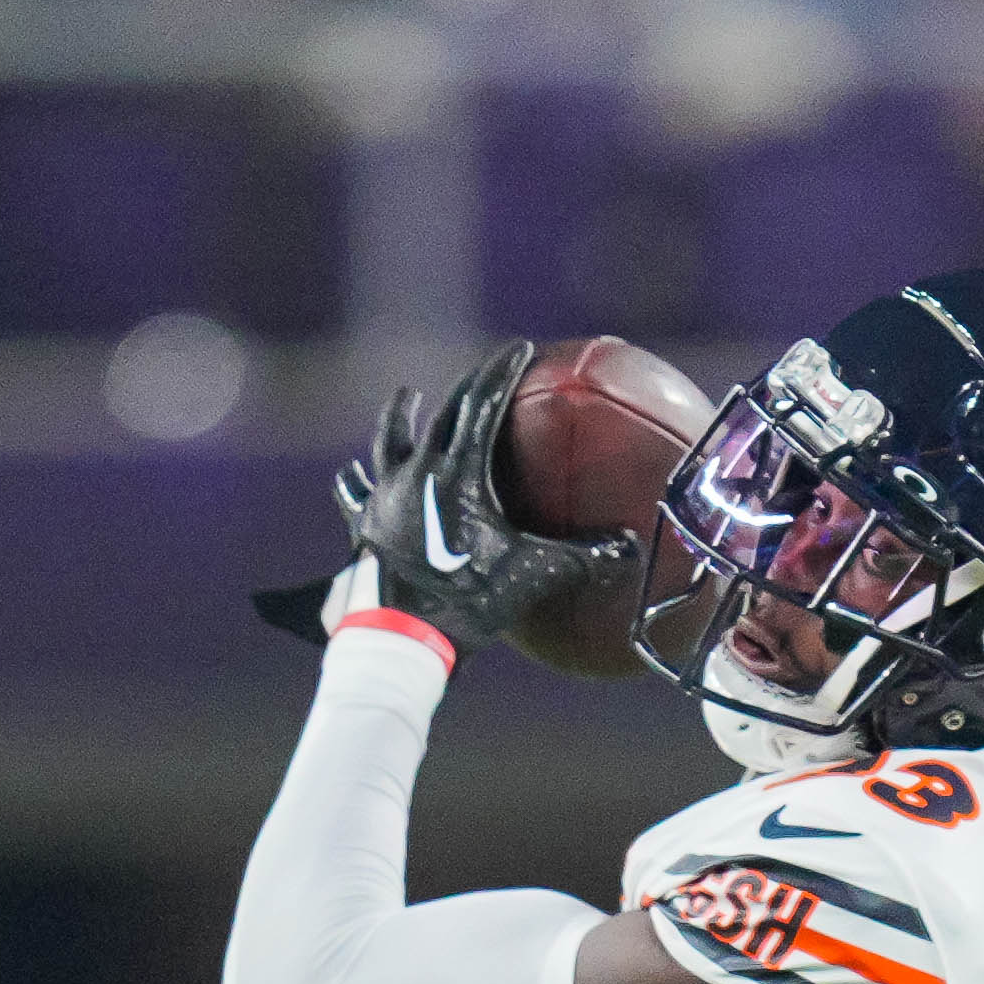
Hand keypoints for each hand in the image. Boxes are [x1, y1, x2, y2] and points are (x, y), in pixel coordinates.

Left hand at [342, 346, 637, 661]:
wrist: (398, 636)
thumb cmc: (467, 600)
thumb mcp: (534, 576)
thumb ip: (584, 557)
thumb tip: (631, 546)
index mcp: (456, 471)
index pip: (483, 405)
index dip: (503, 372)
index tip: (521, 347)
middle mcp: (415, 471)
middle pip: (443, 414)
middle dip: (467, 387)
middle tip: (485, 370)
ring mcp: (384, 495)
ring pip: (390, 440)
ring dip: (402, 416)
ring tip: (406, 397)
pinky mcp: (363, 524)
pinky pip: (357, 492)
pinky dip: (357, 480)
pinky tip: (352, 475)